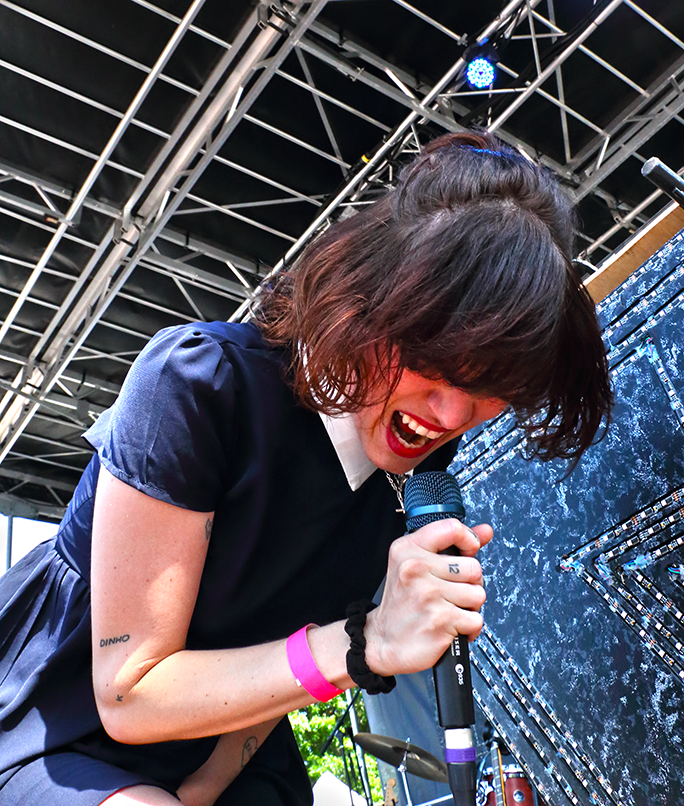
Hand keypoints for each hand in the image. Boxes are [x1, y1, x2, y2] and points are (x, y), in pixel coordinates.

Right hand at [363, 519, 491, 676]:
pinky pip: (476, 620)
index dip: (469, 541)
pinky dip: (468, 628)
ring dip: (469, 607)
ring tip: (448, 609)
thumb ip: (453, 545)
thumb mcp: (416, 564)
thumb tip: (485, 531)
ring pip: (478, 594)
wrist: (383, 641)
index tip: (467, 552)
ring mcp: (428, 594)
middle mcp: (415, 568)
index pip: (452, 528)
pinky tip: (450, 626)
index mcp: (408, 549)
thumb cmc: (402, 603)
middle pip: (474, 567)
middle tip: (450, 592)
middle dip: (470, 583)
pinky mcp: (440, 620)